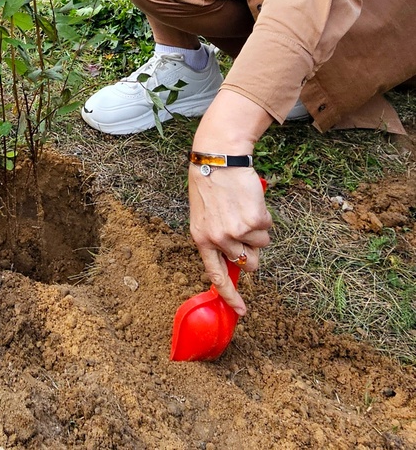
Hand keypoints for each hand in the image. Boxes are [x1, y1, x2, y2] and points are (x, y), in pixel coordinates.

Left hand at [188, 165, 270, 315]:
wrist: (217, 158)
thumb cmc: (209, 184)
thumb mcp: (203, 215)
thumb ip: (215, 238)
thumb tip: (234, 261)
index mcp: (201, 239)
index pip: (216, 275)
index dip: (229, 295)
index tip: (240, 311)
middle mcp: (219, 239)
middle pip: (247, 263)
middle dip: (251, 251)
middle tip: (244, 228)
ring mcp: (237, 232)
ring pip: (261, 246)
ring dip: (257, 230)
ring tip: (243, 208)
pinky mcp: (255, 221)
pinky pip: (268, 228)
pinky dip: (264, 215)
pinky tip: (250, 200)